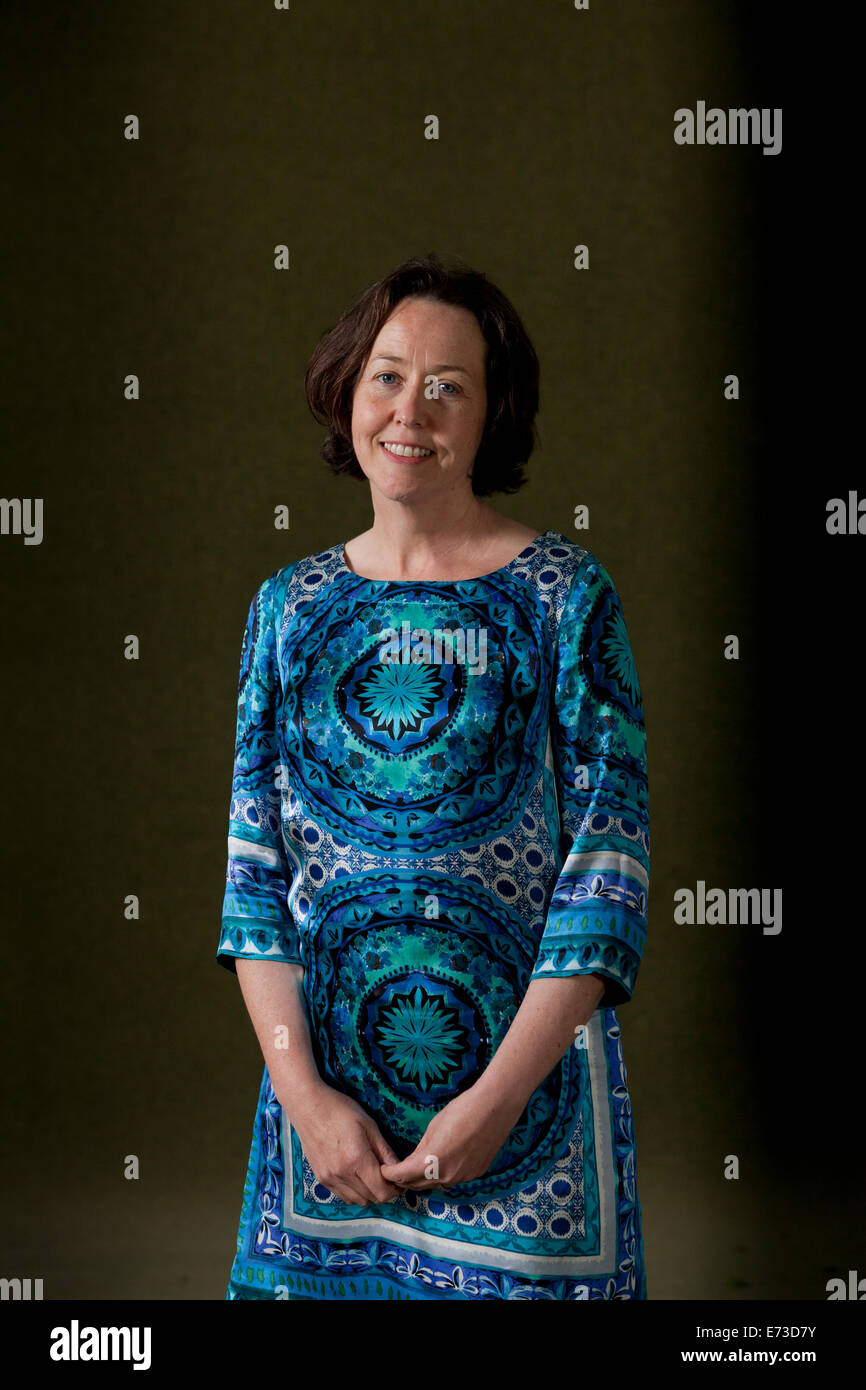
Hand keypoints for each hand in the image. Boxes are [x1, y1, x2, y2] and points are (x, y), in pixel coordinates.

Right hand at [285, 1082, 402, 1205]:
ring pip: (357, 1201)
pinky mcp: (321, 1179)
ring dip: (369, 1193)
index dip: (395, 1189)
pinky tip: (356, 1175)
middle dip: (384, 1190)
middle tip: (387, 1175)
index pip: (382, 1191)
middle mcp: (342, 1174)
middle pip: (371, 1199)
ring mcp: (329, 1178)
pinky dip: (354, 1192)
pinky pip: (343, 1196)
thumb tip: (398, 1168)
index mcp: (356, 1159)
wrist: (308, 1107)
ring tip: (371, 1174)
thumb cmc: (339, 1110)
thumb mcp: (368, 1125)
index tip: (398, 1179)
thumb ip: (384, 1150)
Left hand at [379, 1084, 516, 1191]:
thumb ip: (421, 1149)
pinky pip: (454, 1179)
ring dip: (425, 1179)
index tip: (384, 1170)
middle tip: (396, 1171)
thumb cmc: (461, 1110)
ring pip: (437, 1184)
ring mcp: (463, 1178)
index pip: (403, 1176)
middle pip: (418, 1185)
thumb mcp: (433, 1127)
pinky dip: (443, 1174)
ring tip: (417, 1168)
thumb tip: (413, 1161)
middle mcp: (447, 1176)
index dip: (390, 1174)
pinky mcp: (476, 1174)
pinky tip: (443, 1162)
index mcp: (432, 1162)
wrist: (494, 1107)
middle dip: (405, 1179)